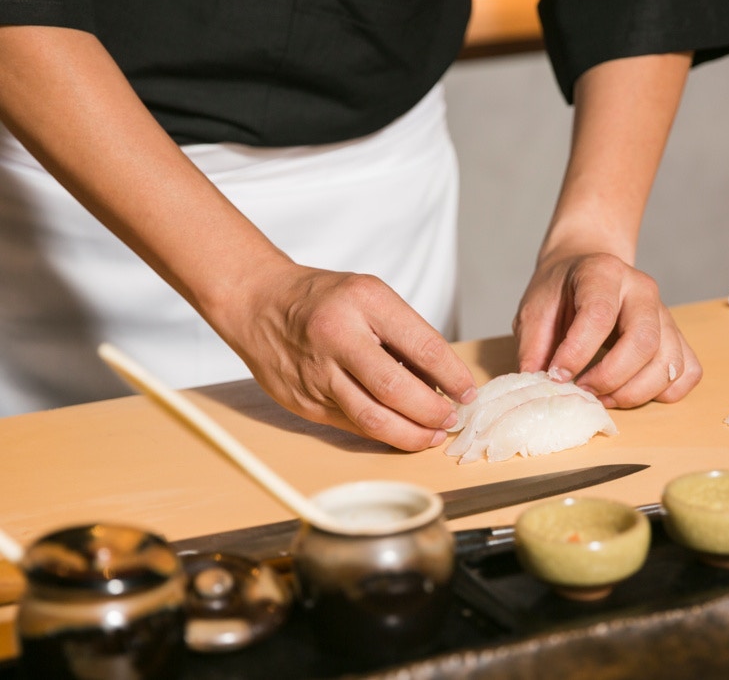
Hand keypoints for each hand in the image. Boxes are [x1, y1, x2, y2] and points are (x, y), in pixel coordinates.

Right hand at [223, 265, 476, 450]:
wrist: (257, 302)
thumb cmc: (323, 299)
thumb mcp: (371, 296)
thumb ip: (405, 335)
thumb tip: (445, 383)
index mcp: (365, 301)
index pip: (423, 346)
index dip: (454, 376)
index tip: (468, 392)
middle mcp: (338, 336)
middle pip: (396, 389)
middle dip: (433, 412)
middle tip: (451, 419)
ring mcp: (317, 372)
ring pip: (373, 418)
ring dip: (410, 434)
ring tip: (431, 435)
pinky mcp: (304, 401)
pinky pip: (352, 426)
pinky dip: (382, 433)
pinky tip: (400, 432)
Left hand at [514, 252, 701, 407]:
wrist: (587, 270)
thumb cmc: (560, 292)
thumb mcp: (534, 309)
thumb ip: (532, 345)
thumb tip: (537, 383)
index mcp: (603, 272)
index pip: (599, 316)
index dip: (577, 353)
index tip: (556, 376)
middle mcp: (642, 289)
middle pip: (644, 342)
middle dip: (610, 378)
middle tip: (582, 391)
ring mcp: (665, 313)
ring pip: (669, 363)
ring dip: (635, 392)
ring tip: (603, 397)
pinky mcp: (677, 336)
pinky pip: (688, 372)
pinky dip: (665, 392)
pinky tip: (632, 391)